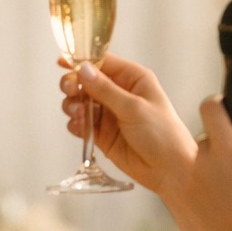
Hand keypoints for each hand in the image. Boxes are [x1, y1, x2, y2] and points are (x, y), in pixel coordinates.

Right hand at [59, 53, 197, 195]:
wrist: (169, 170)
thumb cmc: (162, 134)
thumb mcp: (134, 108)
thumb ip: (105, 89)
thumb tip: (83, 69)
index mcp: (132, 79)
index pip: (102, 62)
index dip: (82, 61)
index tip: (62, 62)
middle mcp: (119, 93)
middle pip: (86, 81)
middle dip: (74, 85)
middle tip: (70, 91)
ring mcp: (108, 113)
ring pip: (80, 102)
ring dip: (73, 106)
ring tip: (79, 114)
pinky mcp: (101, 134)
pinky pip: (81, 124)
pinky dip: (76, 124)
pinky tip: (80, 127)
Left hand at [187, 96, 231, 230]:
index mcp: (227, 150)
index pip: (209, 109)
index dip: (216, 104)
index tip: (223, 107)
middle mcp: (203, 161)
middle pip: (205, 135)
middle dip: (220, 140)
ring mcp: (190, 179)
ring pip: (197, 156)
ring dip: (209, 159)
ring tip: (231, 180)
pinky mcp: (185, 195)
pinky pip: (191, 175)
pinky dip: (202, 177)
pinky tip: (221, 192)